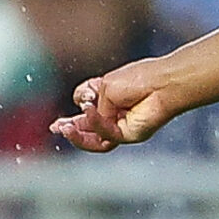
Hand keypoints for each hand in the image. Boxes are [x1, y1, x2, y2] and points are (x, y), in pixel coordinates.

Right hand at [50, 58, 175, 151]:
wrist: (162, 83)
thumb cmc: (138, 79)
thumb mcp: (105, 86)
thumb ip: (93, 104)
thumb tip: (87, 116)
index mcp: (109, 99)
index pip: (87, 108)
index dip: (77, 108)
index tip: (69, 109)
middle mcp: (114, 115)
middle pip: (88, 130)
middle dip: (71, 130)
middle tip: (56, 127)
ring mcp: (122, 127)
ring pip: (95, 140)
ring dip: (78, 135)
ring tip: (64, 128)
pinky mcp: (129, 135)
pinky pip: (106, 135)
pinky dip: (95, 123)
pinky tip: (89, 111)